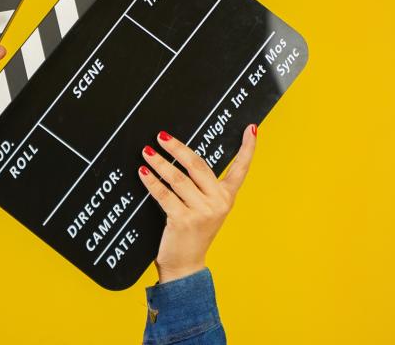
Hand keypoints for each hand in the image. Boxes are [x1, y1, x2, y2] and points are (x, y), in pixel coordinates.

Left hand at [138, 124, 256, 282]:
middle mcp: (218, 202)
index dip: (247, 148)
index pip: (240, 168)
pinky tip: (143, 172)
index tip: (251, 129)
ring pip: (177, 178)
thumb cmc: (192, 232)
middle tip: (162, 136)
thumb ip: (202, 186)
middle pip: (197, 165)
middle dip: (177, 148)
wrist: (185, 265)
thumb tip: (184, 156)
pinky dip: (151, 181)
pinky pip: (163, 194)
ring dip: (159, 162)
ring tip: (147, 152)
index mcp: (227, 197)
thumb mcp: (206, 208)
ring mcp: (202, 212)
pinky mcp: (183, 220)